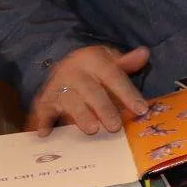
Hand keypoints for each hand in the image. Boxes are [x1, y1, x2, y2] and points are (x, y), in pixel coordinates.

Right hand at [29, 45, 150, 135]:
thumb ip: (127, 63)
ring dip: (80, 116)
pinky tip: (44, 133)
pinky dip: (42, 121)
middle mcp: (74, 71)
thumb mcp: (110, 60)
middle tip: (115, 126)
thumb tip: (144, 53)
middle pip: (91, 90)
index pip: (113, 76)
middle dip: (104, 108)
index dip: (128, 93)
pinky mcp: (45, 98)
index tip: (141, 110)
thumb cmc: (95, 67)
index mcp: (93, 59)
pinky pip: (43, 110)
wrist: (66, 64)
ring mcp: (57, 85)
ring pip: (70, 101)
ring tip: (92, 129)